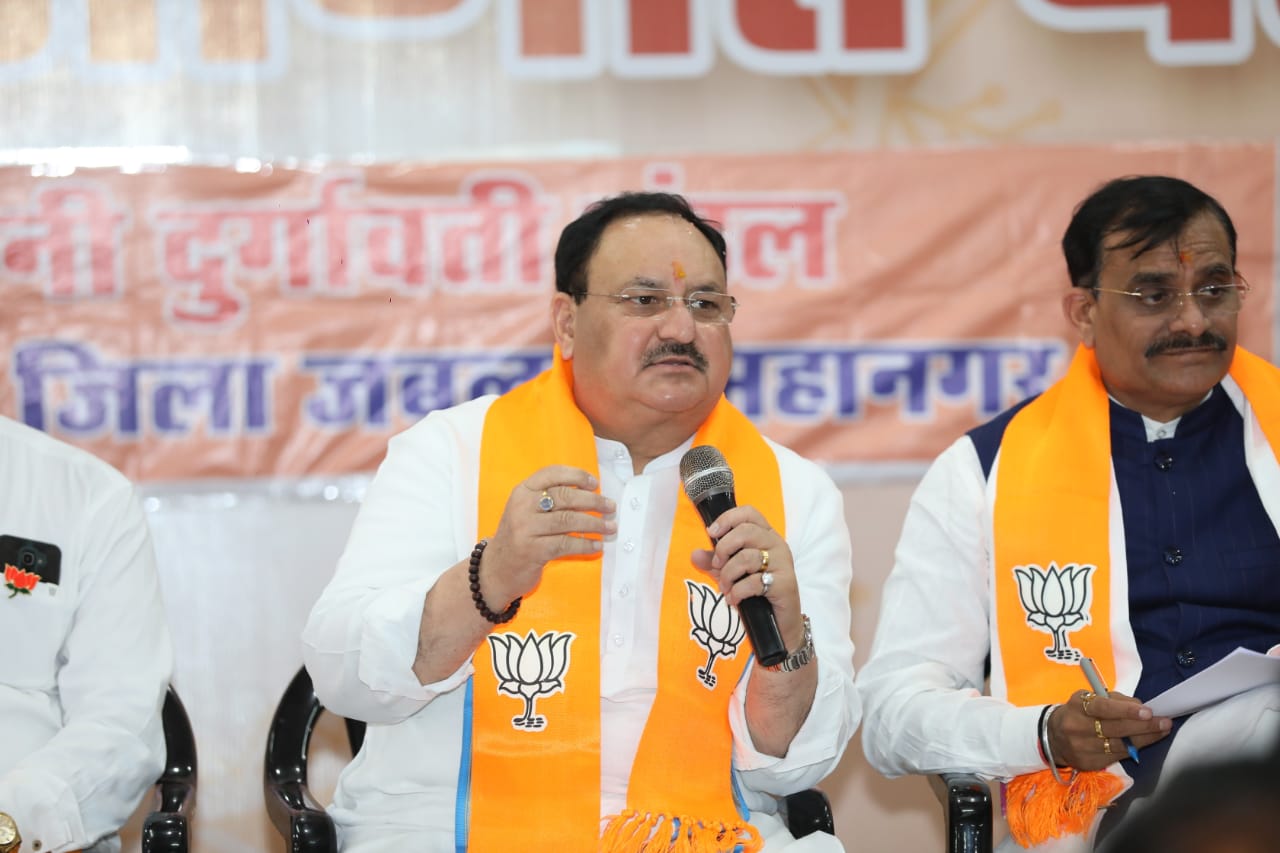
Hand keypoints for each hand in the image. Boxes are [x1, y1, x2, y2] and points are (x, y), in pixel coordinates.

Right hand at [481, 465, 615, 605]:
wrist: (496, 570)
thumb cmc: (520, 537)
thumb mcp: (527, 511)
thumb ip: (549, 499)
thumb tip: (591, 493)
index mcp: (522, 491)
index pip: (551, 474)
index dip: (576, 476)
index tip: (595, 483)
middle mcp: (521, 506)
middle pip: (564, 497)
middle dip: (593, 501)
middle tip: (611, 507)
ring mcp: (525, 529)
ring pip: (568, 520)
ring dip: (594, 524)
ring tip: (610, 527)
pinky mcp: (532, 551)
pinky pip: (565, 544)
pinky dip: (585, 545)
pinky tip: (597, 546)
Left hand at [690, 505, 803, 648]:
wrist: (780, 625)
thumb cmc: (757, 593)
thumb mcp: (731, 574)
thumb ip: (714, 563)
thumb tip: (694, 554)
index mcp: (766, 536)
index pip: (749, 513)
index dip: (728, 519)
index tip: (711, 532)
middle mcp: (777, 545)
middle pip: (746, 532)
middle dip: (723, 549)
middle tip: (717, 566)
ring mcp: (783, 564)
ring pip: (747, 557)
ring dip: (728, 575)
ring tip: (725, 588)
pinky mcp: (785, 583)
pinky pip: (753, 582)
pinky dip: (737, 592)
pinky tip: (733, 600)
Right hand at [1048, 688, 1172, 770]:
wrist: (1052, 737)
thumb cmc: (1078, 713)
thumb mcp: (1088, 699)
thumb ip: (1114, 701)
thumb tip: (1141, 707)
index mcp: (1077, 707)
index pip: (1103, 708)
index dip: (1127, 711)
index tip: (1148, 712)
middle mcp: (1077, 728)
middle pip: (1115, 729)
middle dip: (1144, 726)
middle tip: (1164, 722)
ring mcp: (1081, 748)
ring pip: (1119, 746)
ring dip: (1144, 739)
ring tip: (1162, 731)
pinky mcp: (1088, 764)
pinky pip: (1116, 756)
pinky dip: (1133, 749)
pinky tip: (1145, 742)